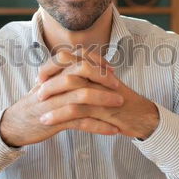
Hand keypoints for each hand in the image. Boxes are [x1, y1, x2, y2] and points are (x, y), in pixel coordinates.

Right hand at [0, 55, 123, 146]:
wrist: (14, 125)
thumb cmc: (35, 105)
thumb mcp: (47, 85)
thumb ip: (63, 74)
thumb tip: (84, 65)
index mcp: (53, 74)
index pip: (76, 58)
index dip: (95, 60)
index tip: (110, 68)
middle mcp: (54, 85)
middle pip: (81, 72)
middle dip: (102, 77)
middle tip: (118, 84)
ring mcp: (54, 103)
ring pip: (82, 96)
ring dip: (104, 100)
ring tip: (120, 103)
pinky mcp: (55, 121)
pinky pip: (81, 122)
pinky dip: (99, 126)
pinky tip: (113, 130)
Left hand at [37, 50, 159, 139]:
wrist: (142, 117)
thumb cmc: (122, 103)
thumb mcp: (104, 86)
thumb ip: (89, 78)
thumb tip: (68, 76)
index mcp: (97, 68)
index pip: (72, 57)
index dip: (53, 63)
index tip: (40, 75)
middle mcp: (98, 75)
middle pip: (68, 66)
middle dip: (49, 75)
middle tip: (36, 86)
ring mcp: (100, 90)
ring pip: (70, 86)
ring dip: (51, 95)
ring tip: (37, 105)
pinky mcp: (101, 109)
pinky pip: (76, 109)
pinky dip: (58, 115)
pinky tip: (46, 122)